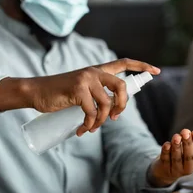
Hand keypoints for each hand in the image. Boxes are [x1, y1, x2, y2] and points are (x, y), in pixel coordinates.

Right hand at [0, 58, 160, 135]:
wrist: (36, 92)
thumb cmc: (59, 94)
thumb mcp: (81, 90)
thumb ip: (96, 94)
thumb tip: (112, 110)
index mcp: (97, 70)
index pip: (123, 63)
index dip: (141, 66)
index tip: (156, 71)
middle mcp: (94, 72)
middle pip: (122, 86)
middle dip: (123, 105)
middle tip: (115, 118)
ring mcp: (86, 79)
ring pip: (107, 103)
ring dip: (101, 121)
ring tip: (90, 128)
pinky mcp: (77, 90)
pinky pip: (92, 112)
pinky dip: (89, 124)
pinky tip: (82, 129)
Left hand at [148, 129, 192, 186]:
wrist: (169, 168)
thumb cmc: (187, 155)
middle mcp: (189, 168)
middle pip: (190, 157)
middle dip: (187, 143)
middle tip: (185, 132)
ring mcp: (176, 170)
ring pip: (177, 159)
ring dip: (176, 147)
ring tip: (176, 136)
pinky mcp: (165, 168)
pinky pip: (166, 160)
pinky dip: (166, 152)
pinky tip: (167, 144)